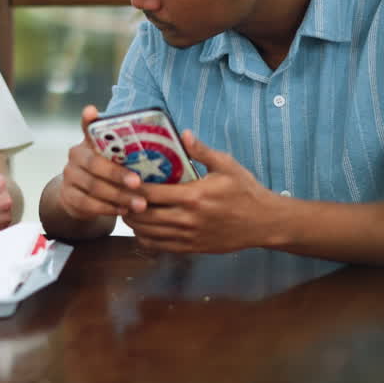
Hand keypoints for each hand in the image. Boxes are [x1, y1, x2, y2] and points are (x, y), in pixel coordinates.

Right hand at [57, 105, 146, 219]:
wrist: (82, 195)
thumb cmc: (108, 171)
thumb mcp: (116, 158)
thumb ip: (131, 149)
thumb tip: (173, 137)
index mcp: (88, 141)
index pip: (88, 127)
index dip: (89, 120)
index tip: (91, 111)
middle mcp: (75, 155)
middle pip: (95, 164)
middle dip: (118, 175)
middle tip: (138, 183)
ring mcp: (69, 176)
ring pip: (94, 187)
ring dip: (119, 196)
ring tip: (140, 204)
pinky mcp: (68, 196)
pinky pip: (88, 204)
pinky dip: (108, 209)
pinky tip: (124, 211)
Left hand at [123, 130, 278, 252]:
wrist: (264, 222)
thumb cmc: (245, 191)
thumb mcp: (226, 165)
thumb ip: (202, 151)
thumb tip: (184, 134)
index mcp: (193, 196)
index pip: (151, 194)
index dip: (132, 188)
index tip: (123, 180)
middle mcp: (187, 219)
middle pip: (144, 216)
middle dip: (127, 206)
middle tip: (120, 194)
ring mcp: (188, 236)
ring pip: (148, 233)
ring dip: (133, 222)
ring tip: (127, 209)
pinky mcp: (191, 248)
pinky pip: (160, 247)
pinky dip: (145, 238)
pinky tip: (143, 227)